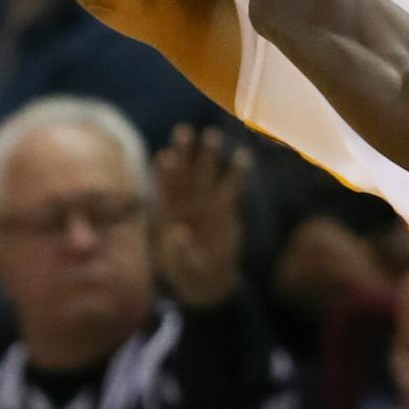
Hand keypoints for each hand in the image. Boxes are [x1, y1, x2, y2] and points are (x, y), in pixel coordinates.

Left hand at [153, 127, 251, 308]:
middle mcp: (186, 201)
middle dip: (185, 151)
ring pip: (208, 173)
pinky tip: (243, 156)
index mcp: (169, 212)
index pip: (165, 187)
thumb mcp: (180, 264)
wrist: (207, 278)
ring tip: (212, 134)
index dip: (165, 172)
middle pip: (184, 171)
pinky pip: (232, 187)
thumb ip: (178, 250)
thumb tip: (177, 232)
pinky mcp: (226, 208)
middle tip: (183, 130)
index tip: (165, 156)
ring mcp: (207, 202)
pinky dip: (238, 172)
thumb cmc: (186, 270)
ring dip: (210, 155)